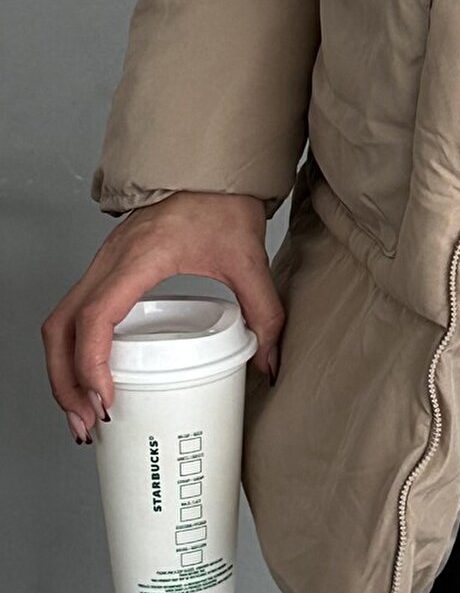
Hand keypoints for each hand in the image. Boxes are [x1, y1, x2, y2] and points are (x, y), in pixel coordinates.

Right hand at [41, 192, 280, 444]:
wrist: (211, 167)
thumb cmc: (223, 201)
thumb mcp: (249, 260)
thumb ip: (264, 313)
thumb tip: (268, 366)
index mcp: (140, 257)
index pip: (96, 316)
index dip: (92, 364)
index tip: (107, 401)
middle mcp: (110, 261)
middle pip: (61, 328)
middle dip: (67, 383)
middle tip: (89, 425)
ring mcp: (102, 263)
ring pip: (58, 322)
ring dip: (63, 371)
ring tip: (85, 413)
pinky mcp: (106, 269)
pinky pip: (72, 313)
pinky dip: (72, 351)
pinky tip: (92, 380)